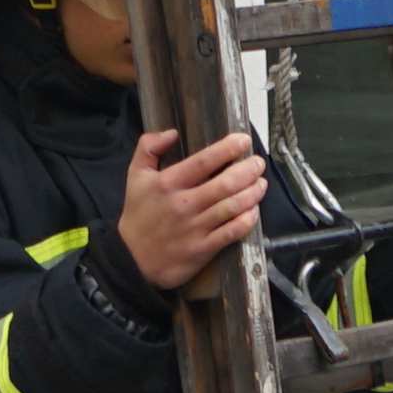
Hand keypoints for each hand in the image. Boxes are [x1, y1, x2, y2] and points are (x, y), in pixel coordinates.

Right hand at [117, 125, 265, 293]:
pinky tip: (254, 211)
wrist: (131, 259)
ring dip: (252, 193)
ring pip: (232, 207)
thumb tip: (172, 132)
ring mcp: (195, 228)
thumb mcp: (135, 175)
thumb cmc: (138, 214)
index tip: (243, 140)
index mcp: (168, 183)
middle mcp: (184, 204)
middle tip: (258, 163)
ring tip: (262, 183)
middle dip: (247, 170)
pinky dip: (247, 221)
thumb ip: (148, 147)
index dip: (227, 149)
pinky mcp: (202, 249)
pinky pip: (231, 233)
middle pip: (225, 184)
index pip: (204, 161)